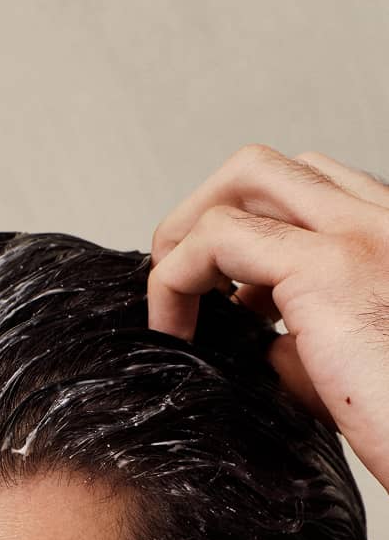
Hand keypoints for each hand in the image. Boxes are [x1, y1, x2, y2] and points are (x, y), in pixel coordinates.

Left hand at [147, 143, 388, 490]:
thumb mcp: (349, 370)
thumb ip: (305, 342)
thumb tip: (259, 343)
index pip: (305, 189)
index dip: (246, 225)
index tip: (222, 292)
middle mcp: (383, 220)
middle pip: (268, 168)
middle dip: (202, 212)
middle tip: (176, 282)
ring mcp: (359, 232)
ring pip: (245, 178)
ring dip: (188, 233)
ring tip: (171, 303)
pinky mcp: (327, 267)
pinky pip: (217, 237)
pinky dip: (175, 278)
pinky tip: (174, 330)